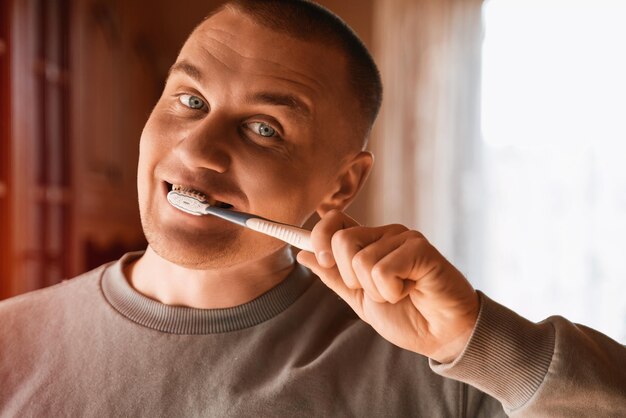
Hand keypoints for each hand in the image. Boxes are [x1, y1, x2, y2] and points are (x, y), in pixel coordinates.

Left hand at [297, 210, 479, 362]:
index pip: (334, 221)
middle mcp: (385, 235)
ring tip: (400, 293)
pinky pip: (382, 270)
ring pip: (361, 261)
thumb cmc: (407, 316)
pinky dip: (392, 291)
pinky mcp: (420, 248)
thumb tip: (303, 253)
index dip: (320, 238)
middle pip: (341, 241)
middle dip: (351, 277)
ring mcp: (403, 238)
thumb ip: (333, 276)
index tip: (321, 260)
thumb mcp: (360, 299)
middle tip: (378, 290)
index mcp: (369, 243)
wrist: (440, 336)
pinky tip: (412, 290)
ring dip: (377, 290)